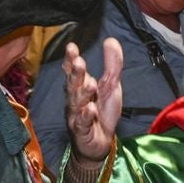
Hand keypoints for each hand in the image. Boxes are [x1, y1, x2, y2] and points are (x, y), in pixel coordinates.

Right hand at [63, 38, 122, 165]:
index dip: (71, 59)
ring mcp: (77, 115)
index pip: (74, 71)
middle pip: (73, 85)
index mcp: (81, 87)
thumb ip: (112, 65)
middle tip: (78, 61)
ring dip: (83, 93)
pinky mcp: (82, 132)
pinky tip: (90, 109)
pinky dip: (86, 116)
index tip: (71, 47)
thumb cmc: (102, 112)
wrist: (100, 143)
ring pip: (77, 103)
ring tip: (90, 84)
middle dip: (75, 73)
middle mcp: (75, 100)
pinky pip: (83, 123)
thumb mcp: (111, 86)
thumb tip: (111, 39)